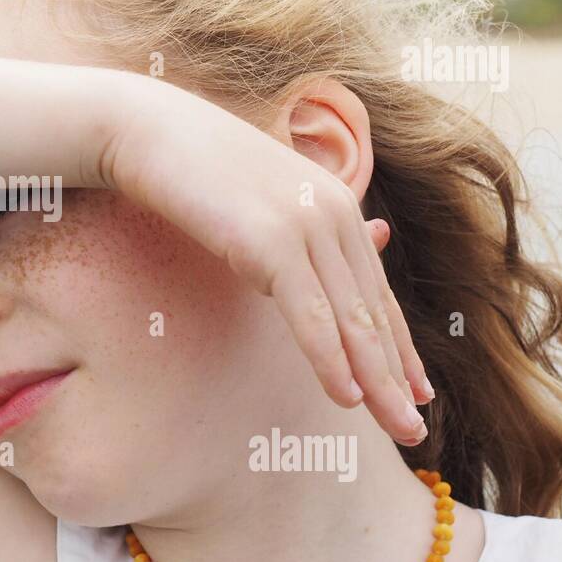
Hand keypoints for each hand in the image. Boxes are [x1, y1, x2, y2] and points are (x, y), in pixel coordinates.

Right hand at [107, 83, 433, 446]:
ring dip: (378, 380)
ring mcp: (306, 224)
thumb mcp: (255, 201)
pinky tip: (348, 397)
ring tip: (400, 429)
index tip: (417, 390)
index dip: (398, 345)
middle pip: (373, 311)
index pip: (374, 290)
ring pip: (352, 319)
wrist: (143, 130)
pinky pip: (310, 315)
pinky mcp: (272, 240)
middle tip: (417, 431)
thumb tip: (335, 244)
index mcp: (334, 202)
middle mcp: (333, 212)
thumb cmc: (189, 167)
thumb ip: (294, 229)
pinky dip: (332, 359)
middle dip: (398, 376)